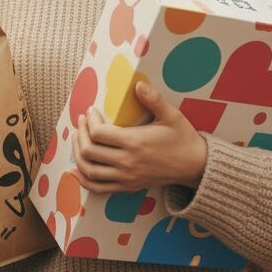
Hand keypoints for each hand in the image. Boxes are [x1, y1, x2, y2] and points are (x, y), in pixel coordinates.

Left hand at [71, 81, 206, 193]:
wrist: (195, 166)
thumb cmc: (183, 138)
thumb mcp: (172, 115)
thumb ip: (153, 99)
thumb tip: (138, 84)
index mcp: (135, 143)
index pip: (99, 134)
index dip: (90, 121)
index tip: (91, 111)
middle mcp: (127, 163)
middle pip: (89, 152)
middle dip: (80, 134)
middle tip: (82, 121)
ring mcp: (126, 177)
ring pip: (89, 170)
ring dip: (78, 154)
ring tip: (78, 139)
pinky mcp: (127, 187)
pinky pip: (99, 188)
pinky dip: (84, 180)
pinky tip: (77, 170)